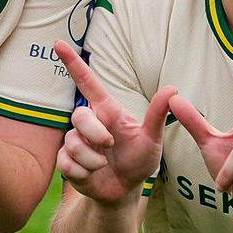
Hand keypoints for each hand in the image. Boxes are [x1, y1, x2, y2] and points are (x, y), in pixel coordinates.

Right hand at [53, 41, 175, 206]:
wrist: (125, 190)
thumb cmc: (139, 160)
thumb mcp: (152, 139)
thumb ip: (157, 115)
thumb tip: (173, 89)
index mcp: (106, 111)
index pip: (87, 82)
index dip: (73, 63)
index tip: (59, 43)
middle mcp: (88, 123)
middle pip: (79, 115)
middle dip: (95, 134)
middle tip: (110, 146)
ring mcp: (75, 142)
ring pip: (73, 143)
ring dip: (93, 159)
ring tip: (104, 165)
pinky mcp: (67, 162)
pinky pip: (67, 163)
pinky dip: (84, 173)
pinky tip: (92, 175)